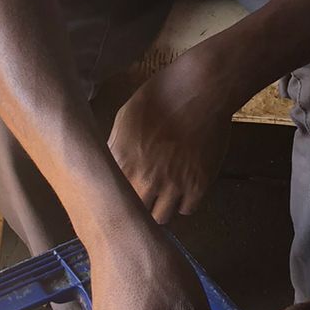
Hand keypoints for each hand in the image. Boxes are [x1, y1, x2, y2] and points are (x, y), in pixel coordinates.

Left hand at [108, 53, 231, 221]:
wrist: (200, 90)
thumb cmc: (160, 96)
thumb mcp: (125, 116)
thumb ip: (115, 146)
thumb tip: (109, 165)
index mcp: (122, 161)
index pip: (109, 196)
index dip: (113, 198)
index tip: (117, 196)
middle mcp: (145, 178)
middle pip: (132, 213)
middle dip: (135, 208)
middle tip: (141, 200)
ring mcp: (173, 185)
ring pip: (160, 218)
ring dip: (159, 209)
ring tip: (162, 198)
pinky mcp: (198, 185)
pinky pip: (187, 210)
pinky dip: (184, 204)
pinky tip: (182, 191)